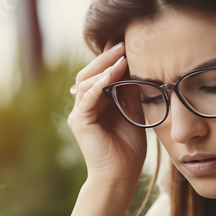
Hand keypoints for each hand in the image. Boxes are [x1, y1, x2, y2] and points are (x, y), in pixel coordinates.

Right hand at [67, 42, 146, 185]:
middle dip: (106, 56)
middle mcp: (84, 105)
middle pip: (89, 72)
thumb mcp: (133, 111)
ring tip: (121, 56)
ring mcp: (79, 113)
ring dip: (104, 67)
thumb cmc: (128, 147)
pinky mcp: (80, 122)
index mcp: (96, 102)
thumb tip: (135, 65)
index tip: (127, 40)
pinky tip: (112, 75)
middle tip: (123, 42)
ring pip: (86, 81)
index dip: (111, 57)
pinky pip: (87, 98)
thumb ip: (130, 91)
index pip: (100, 73)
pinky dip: (99, 85)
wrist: (121, 175)